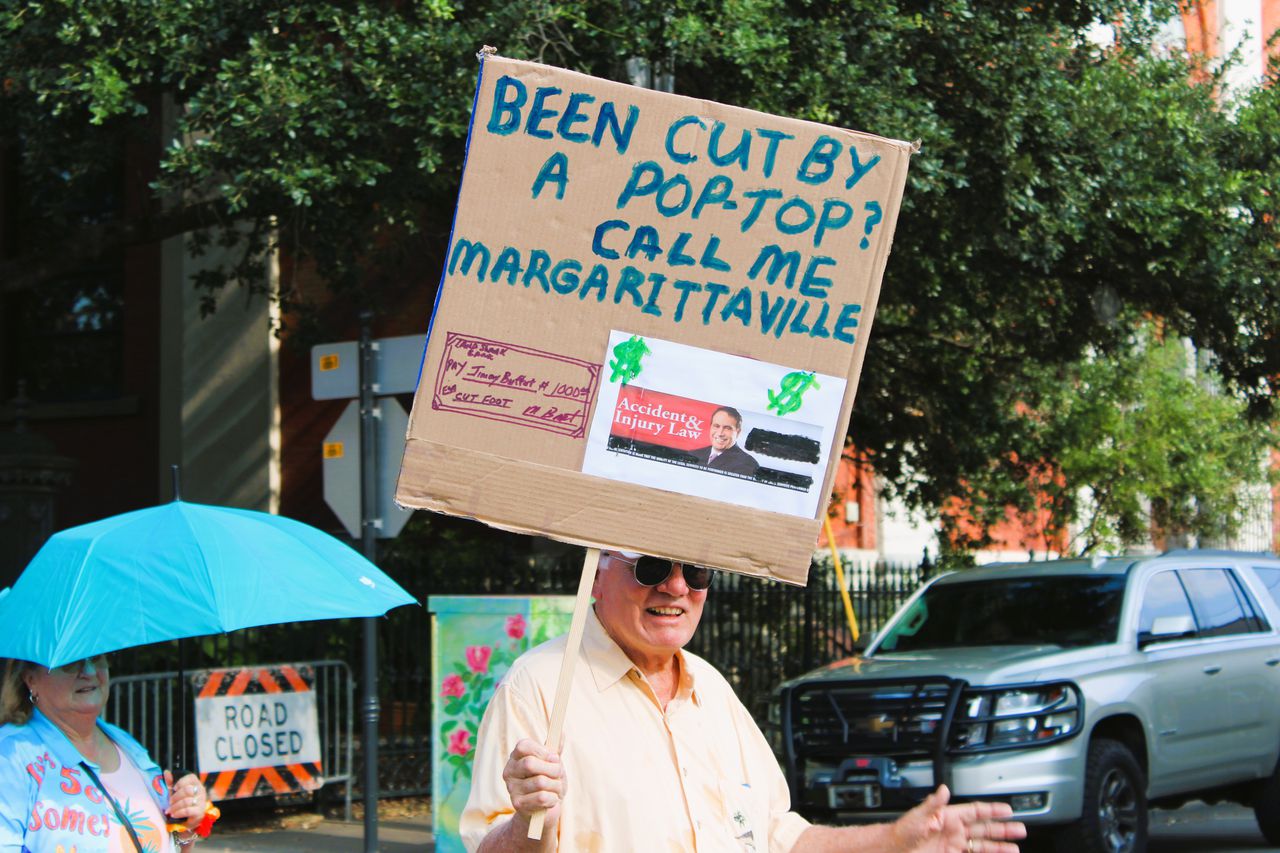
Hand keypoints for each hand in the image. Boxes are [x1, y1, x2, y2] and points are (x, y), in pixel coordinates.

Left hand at [164, 769, 208, 831]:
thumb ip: (171, 782)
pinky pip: (187, 811)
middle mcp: (201, 791)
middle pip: (187, 790)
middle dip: (175, 797)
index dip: (181, 782)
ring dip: (175, 807)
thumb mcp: (175, 792)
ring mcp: (201, 802)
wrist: (188, 819)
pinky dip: (178, 813)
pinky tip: (174, 814)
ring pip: (186, 801)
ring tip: (169, 810)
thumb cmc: (181, 803)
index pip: (191, 778)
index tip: (174, 788)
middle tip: (170, 802)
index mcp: (196, 784)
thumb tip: (166, 772)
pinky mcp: (199, 812)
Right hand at [502, 738, 565, 826]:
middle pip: (530, 763)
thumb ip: (555, 750)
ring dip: (556, 786)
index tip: (554, 757)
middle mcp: (510, 771)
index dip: (542, 751)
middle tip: (558, 774)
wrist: (545, 810)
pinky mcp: (518, 804)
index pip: (523, 746)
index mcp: (516, 757)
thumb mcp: (553, 764)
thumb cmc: (549, 783)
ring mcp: (512, 788)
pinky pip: (541, 797)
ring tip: (556, 789)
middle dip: (552, 769)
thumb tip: (562, 732)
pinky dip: (552, 799)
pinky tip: (550, 800)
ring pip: (540, 782)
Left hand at [894, 785, 1025, 852]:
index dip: (992, 810)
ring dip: (999, 846)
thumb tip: (943, 789)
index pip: (975, 811)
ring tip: (1014, 848)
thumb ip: (933, 803)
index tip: (1007, 810)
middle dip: (1003, 829)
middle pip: (984, 828)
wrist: (896, 849)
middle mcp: (955, 830)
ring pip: (982, 844)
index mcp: (949, 816)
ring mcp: (954, 844)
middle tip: (1020, 829)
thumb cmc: (904, 830)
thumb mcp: (918, 815)